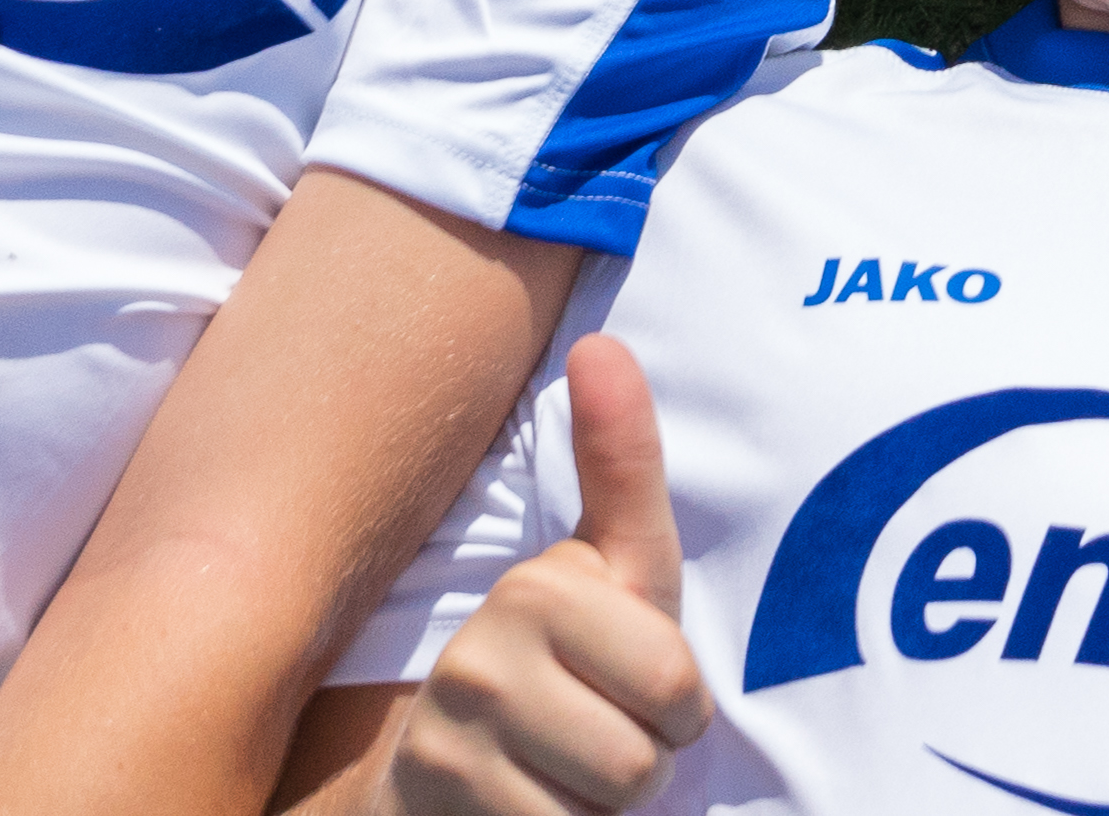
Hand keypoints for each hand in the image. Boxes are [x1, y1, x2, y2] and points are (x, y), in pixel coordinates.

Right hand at [388, 337, 713, 815]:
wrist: (430, 778)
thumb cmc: (556, 665)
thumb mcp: (610, 567)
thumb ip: (622, 462)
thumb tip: (603, 340)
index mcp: (538, 593)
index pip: (677, 687)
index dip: (677, 707)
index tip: (631, 687)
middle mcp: (479, 667)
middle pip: (644, 760)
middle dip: (643, 765)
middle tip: (595, 738)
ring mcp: (448, 751)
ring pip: (602, 812)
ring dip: (600, 811)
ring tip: (560, 775)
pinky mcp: (432, 813)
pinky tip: (525, 811)